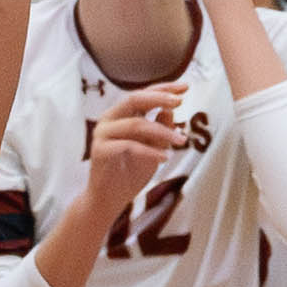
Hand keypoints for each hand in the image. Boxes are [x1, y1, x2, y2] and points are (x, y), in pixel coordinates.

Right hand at [85, 81, 187, 225]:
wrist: (109, 199)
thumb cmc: (130, 172)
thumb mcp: (153, 148)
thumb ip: (160, 129)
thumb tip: (170, 110)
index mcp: (120, 115)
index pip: (142, 95)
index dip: (164, 89)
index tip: (185, 87)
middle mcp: (109, 119)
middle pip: (134, 99)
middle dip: (159, 98)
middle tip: (180, 101)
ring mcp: (102, 134)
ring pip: (136, 124)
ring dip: (162, 132)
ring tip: (182, 140)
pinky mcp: (100, 150)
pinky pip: (129, 146)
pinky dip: (150, 151)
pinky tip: (164, 158)